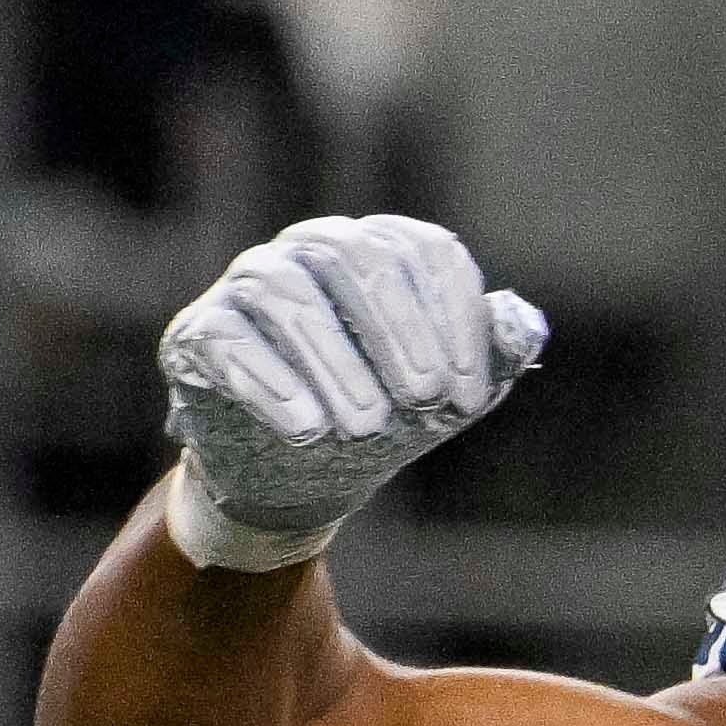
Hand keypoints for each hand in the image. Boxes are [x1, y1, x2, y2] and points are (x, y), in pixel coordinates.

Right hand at [159, 212, 545, 573]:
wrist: (305, 474)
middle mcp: (312, 251)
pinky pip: (225, 337)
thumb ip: (493, 357)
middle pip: (355, 258)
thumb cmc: (387, 418)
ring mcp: (251, 284)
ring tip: (364, 426)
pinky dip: (268, 381)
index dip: (452, 319)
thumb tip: (525, 324)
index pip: (424, 253)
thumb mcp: (449, 397)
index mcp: (383, 252)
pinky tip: (306, 427)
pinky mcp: (199, 331)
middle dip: (398, 332)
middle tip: (425, 400)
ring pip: (285, 293)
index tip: (466, 395)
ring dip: (333, 360)